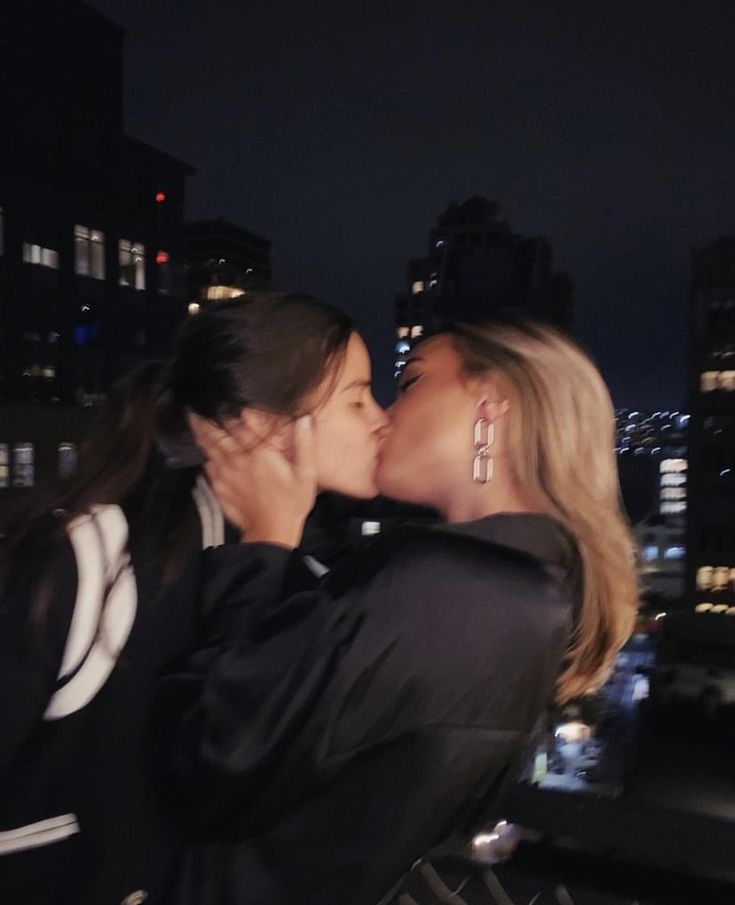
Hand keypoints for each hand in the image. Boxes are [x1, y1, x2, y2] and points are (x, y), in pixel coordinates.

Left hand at [188, 411, 316, 548]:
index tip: (220, 400)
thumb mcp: (306, 474)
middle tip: (194, 407)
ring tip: (193, 422)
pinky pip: (207, 467)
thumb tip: (304, 419)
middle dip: (204, 419)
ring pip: (207, 449)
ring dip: (200, 434)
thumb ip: (305, 444)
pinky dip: (204, 456)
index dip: (227, 410)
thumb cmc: (291, 503)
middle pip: (215, 434)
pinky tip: (204, 452)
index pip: (236, 424)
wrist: (271, 533)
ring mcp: (225, 475)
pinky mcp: (219, 488)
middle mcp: (237, 460)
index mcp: (257, 453)